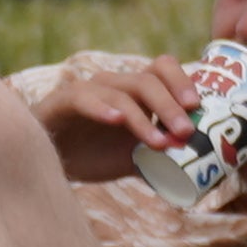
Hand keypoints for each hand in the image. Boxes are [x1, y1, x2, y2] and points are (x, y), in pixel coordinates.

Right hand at [27, 55, 206, 181]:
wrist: (49, 159)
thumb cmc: (94, 154)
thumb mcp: (134, 159)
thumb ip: (161, 162)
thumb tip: (198, 177)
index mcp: (136, 92)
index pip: (163, 69)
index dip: (182, 82)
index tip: (197, 108)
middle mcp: (116, 85)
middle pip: (148, 80)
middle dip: (171, 105)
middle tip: (185, 131)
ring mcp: (90, 90)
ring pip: (122, 92)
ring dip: (144, 118)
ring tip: (158, 143)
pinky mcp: (64, 101)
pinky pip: (84, 97)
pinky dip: (102, 108)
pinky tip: (116, 121)